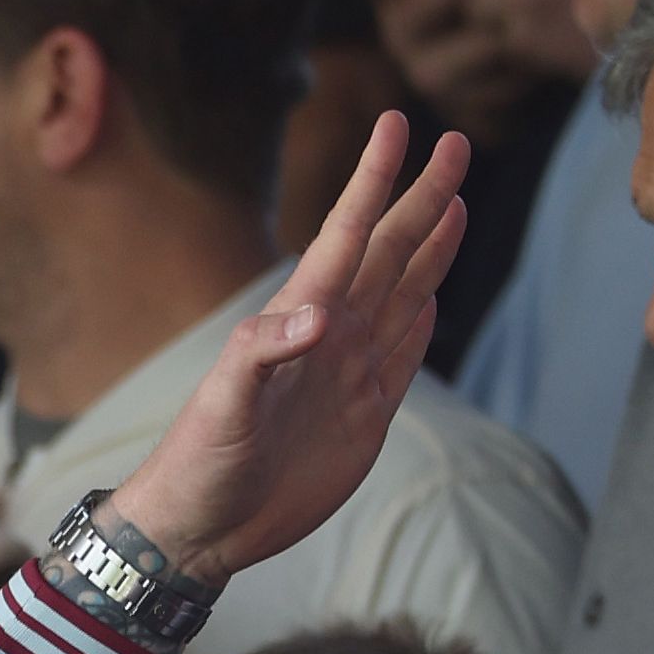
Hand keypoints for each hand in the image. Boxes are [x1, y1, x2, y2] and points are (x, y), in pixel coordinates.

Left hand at [98, 112, 467, 587]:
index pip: (347, 233)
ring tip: (455, 201)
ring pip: (404, 291)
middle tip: (455, 143)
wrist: (202, 528)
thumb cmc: (198, 463)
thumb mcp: (221, 405)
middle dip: (422, 198)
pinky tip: (433, 288)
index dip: (373, 179)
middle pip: (389, 251)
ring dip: (431, 246)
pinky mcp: (364, 413)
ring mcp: (349, 372)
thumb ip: (263, 354)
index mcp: (297, 319)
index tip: (396, 125)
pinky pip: (403, 351)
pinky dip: (423, 316)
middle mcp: (330, 335)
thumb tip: (319, 317)